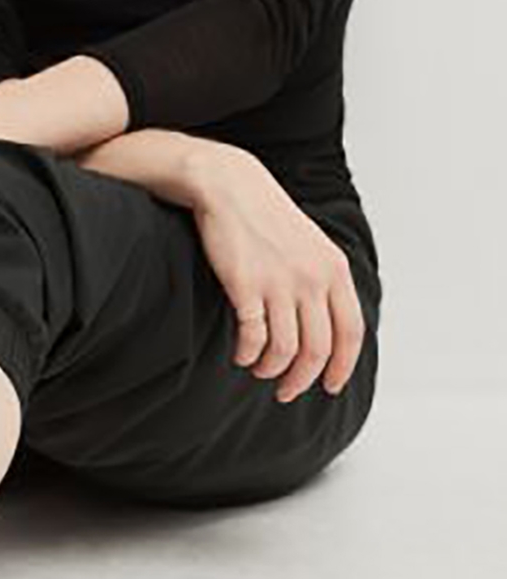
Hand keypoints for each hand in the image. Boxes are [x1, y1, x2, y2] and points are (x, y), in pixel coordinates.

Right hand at [190, 151, 365, 402]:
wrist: (228, 186)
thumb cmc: (265, 217)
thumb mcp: (311, 245)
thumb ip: (323, 282)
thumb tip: (326, 328)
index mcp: (334, 269)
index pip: (350, 333)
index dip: (342, 367)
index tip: (331, 387)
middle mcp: (312, 278)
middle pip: (317, 350)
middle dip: (303, 380)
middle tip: (288, 392)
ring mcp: (279, 282)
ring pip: (284, 350)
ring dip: (271, 369)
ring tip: (259, 370)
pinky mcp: (245, 285)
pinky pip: (252, 337)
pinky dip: (248, 354)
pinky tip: (241, 354)